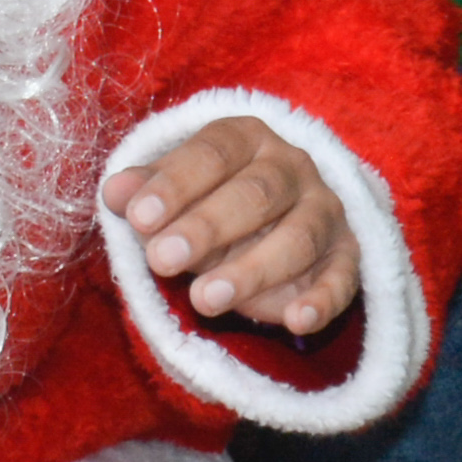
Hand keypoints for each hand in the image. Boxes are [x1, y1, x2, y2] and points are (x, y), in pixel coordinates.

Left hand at [101, 113, 358, 334]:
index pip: (212, 153)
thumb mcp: (173, 191)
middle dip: (207, 227)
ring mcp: (324, 210)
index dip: (175, 184)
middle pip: (255, 193)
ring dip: (252, 271)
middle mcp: (291, 166)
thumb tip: (114, 192)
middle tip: (163, 259)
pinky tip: (296, 322)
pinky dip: (323, 301)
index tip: (138, 218)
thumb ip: (146, 192)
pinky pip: (343, 277)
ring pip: (297, 237)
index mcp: (245, 138)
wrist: (276, 217)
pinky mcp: (347, 254)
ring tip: (204, 300)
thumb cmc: (208, 200)